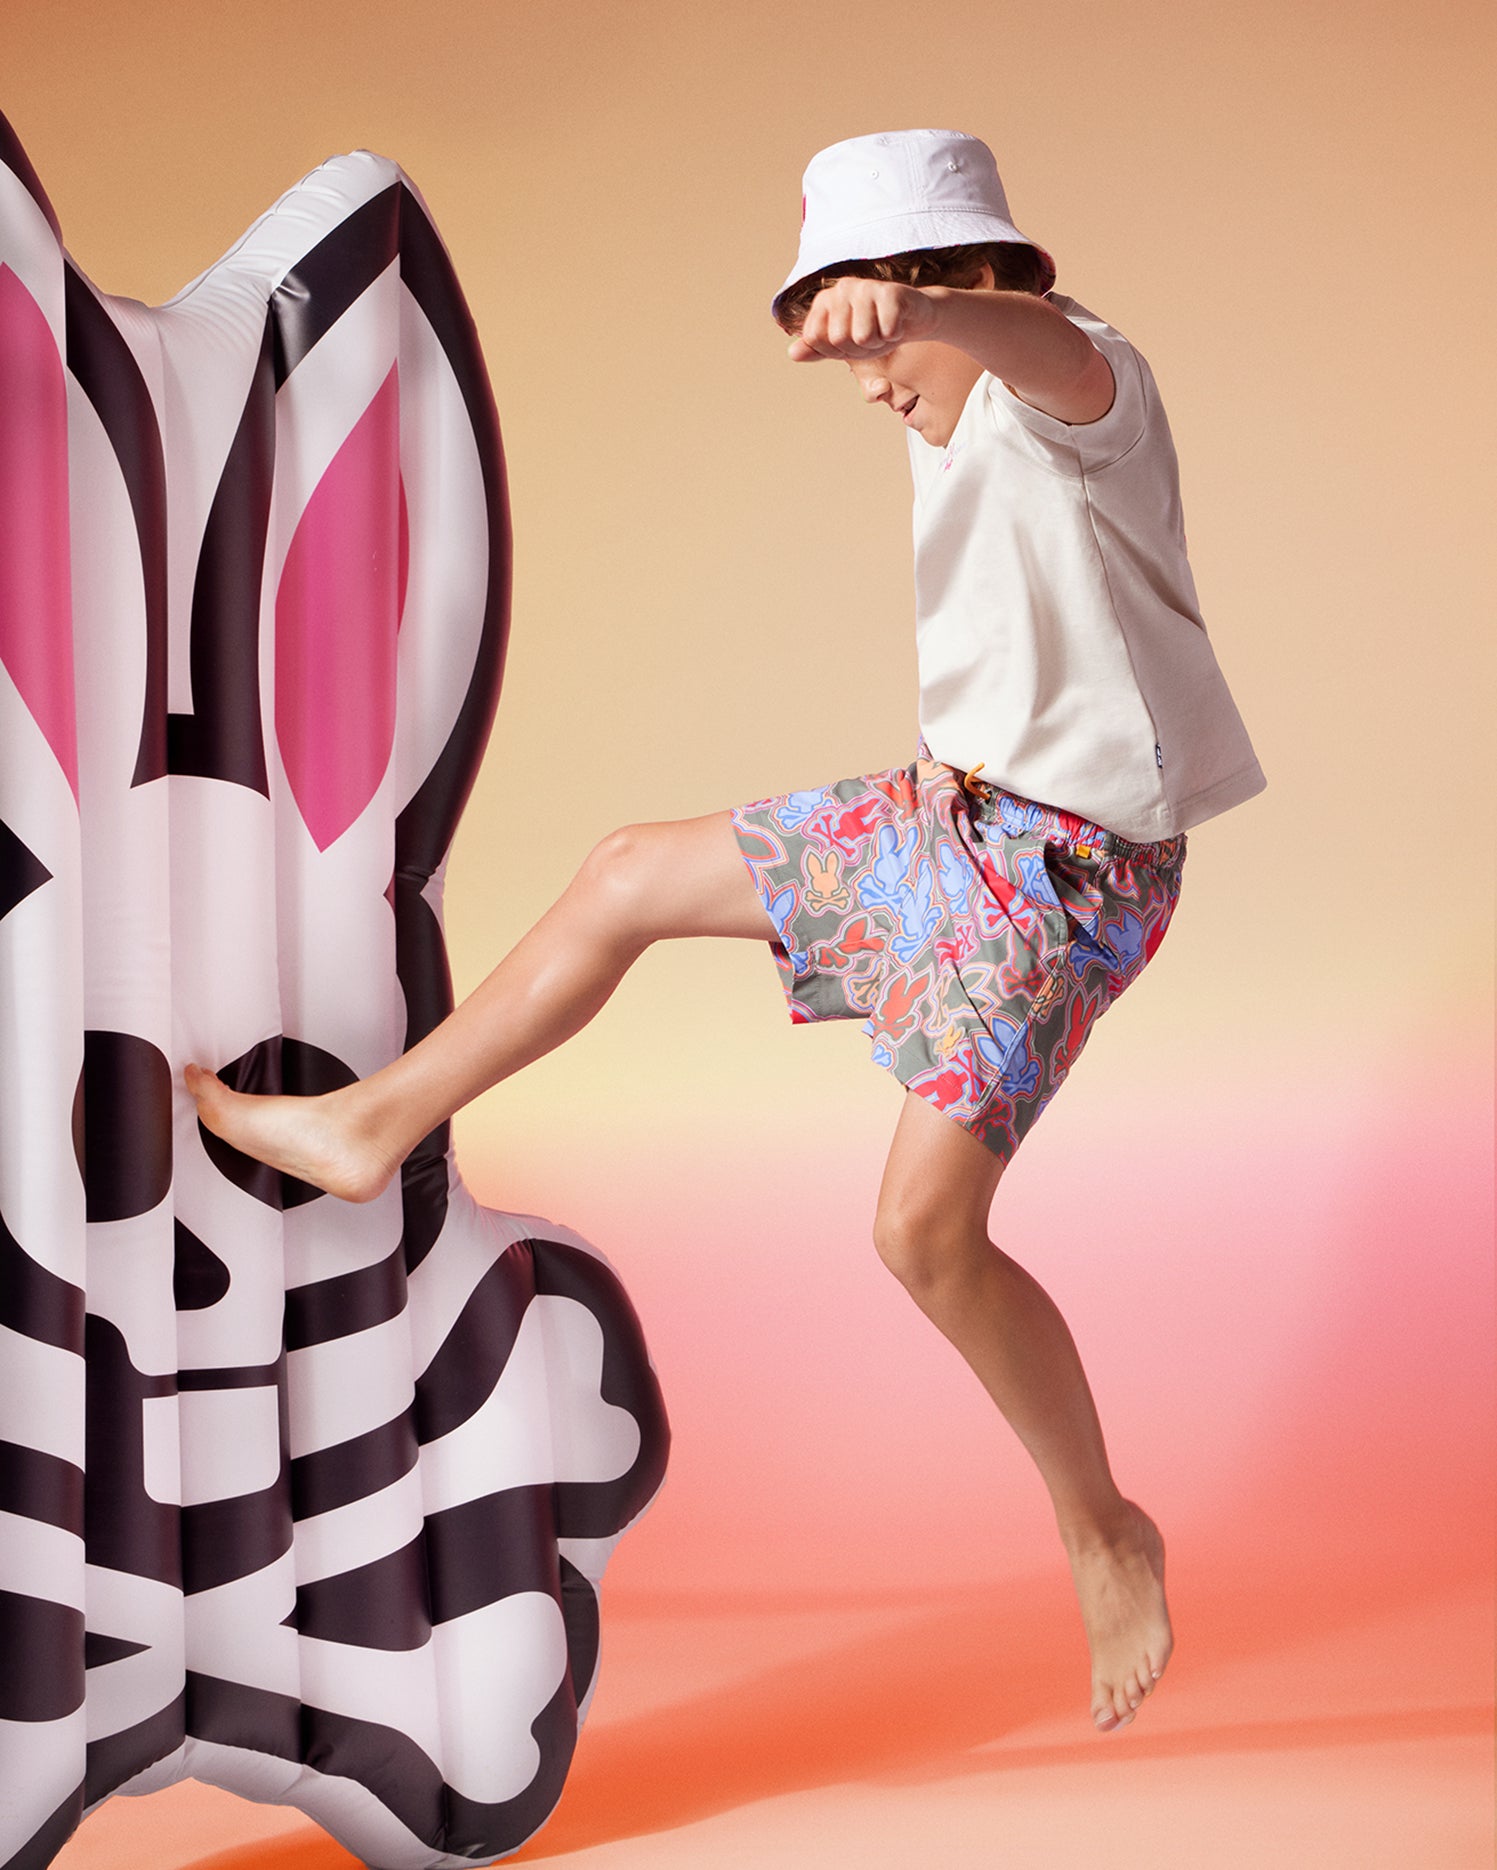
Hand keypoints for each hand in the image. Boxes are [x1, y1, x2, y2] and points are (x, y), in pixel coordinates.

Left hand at [787, 278, 940, 361]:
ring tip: (883, 330)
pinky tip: (898, 324)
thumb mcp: (841, 344)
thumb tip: (792, 353)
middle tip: (871, 337)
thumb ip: (816, 349)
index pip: (814, 338)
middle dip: (858, 349)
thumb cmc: (874, 331)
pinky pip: (887, 331)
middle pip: (838, 339)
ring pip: (862, 337)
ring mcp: (866, 287)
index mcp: (825, 300)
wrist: (913, 318)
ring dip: (877, 344)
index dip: (833, 351)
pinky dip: (895, 335)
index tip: (848, 342)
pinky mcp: (891, 292)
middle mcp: (842, 288)